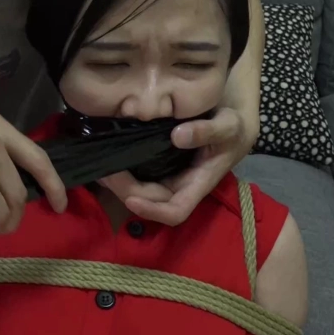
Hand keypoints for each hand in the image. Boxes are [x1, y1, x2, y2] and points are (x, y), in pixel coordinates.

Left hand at [99, 108, 250, 225]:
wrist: (230, 122)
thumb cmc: (233, 128)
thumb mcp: (228, 126)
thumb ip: (208, 131)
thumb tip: (178, 136)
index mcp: (197, 185)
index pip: (174, 212)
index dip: (152, 211)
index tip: (131, 199)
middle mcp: (179, 186)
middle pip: (148, 201)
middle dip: (124, 191)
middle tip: (104, 171)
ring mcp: (167, 177)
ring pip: (138, 190)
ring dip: (118, 183)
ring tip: (100, 165)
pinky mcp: (157, 165)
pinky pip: (136, 175)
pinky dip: (120, 170)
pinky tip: (106, 155)